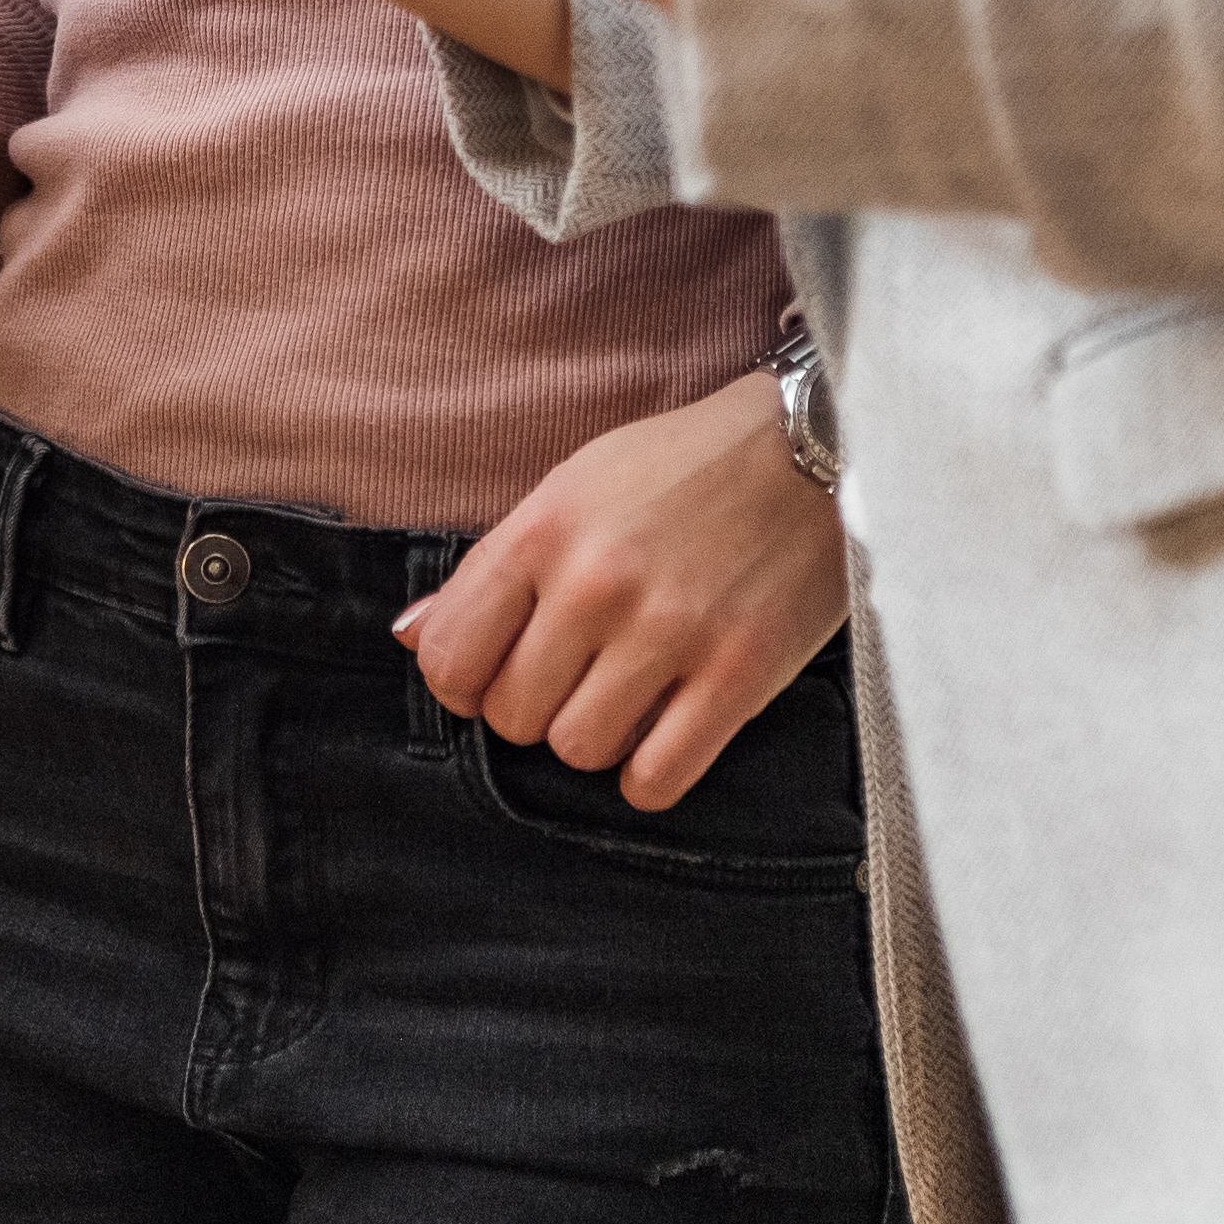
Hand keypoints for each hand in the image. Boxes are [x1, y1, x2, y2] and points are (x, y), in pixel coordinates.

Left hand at [393, 373, 854, 812]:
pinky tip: (665, 733)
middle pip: (511, 715)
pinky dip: (649, 774)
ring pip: (577, 751)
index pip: (450, 658)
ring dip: (594, 737)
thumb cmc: (683, 467)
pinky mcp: (740, 672)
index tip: (498, 672)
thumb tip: (408, 638)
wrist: (814, 446)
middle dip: (535, 707)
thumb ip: (491, 570)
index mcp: (543, 531)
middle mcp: (597, 583)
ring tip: (625, 696)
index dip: (464, 682)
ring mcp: (671, 631)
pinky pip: (656, 778)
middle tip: (576, 677)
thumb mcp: (572, 490)